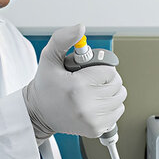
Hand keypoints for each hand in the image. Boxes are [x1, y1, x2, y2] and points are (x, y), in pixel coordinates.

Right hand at [22, 24, 126, 139]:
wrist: (38, 113)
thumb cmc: (45, 86)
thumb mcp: (49, 57)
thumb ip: (63, 39)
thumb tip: (80, 28)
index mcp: (77, 87)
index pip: (109, 72)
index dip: (101, 69)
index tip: (88, 72)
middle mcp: (86, 106)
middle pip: (117, 85)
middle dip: (107, 80)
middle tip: (92, 80)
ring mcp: (92, 121)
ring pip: (120, 99)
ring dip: (111, 92)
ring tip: (94, 91)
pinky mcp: (96, 130)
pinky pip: (117, 112)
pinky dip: (110, 106)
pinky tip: (95, 103)